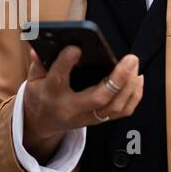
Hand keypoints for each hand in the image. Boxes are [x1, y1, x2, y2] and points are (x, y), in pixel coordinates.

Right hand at [21, 44, 143, 160]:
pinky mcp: (98, 120)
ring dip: (129, 86)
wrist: (43, 124)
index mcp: (51, 94)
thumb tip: (39, 47)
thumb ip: (38, 63)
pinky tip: (137, 79)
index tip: (76, 48)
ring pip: (115, 106)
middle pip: (98, 97)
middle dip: (118, 78)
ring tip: (134, 66)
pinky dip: (134, 95)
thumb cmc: (40, 97)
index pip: (58, 79)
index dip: (66, 63)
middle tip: (130, 59)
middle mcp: (71, 108)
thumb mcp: (33, 80)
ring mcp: (87, 117)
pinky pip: (122, 112)